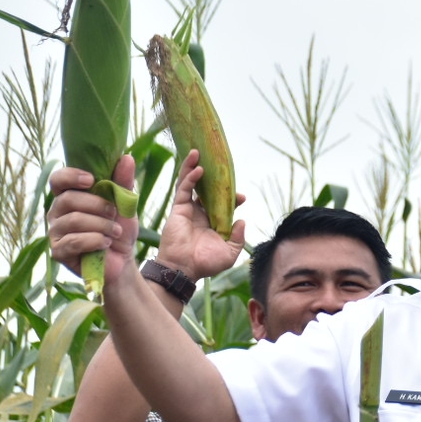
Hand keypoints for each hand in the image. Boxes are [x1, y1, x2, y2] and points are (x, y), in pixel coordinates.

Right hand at [47, 155, 138, 281]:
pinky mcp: (59, 252)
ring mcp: (55, 232)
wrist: (123, 260)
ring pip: (74, 220)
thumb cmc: (118, 228)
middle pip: (69, 199)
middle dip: (97, 205)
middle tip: (114, 213)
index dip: (70, 176)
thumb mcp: (124, 204)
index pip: (58, 179)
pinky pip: (74, 241)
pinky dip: (95, 240)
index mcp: (69, 196)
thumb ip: (123, 182)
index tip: (92, 180)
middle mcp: (57, 212)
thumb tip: (126, 157)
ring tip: (115, 231)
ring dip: (101, 225)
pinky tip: (106, 244)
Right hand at [160, 149, 247, 279]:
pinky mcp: (178, 209)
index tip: (241, 197)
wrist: (184, 269)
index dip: (231, 197)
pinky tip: (198, 169)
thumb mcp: (229, 253)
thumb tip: (242, 221)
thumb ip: (238, 238)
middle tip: (218, 163)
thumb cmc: (205, 264)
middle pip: (206, 189)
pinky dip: (190, 177)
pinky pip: (184, 189)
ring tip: (198, 152)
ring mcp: (188, 209)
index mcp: (213, 223)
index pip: (222, 203)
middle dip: (212, 176)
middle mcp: (200, 213)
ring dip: (193, 167)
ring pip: (190, 183)